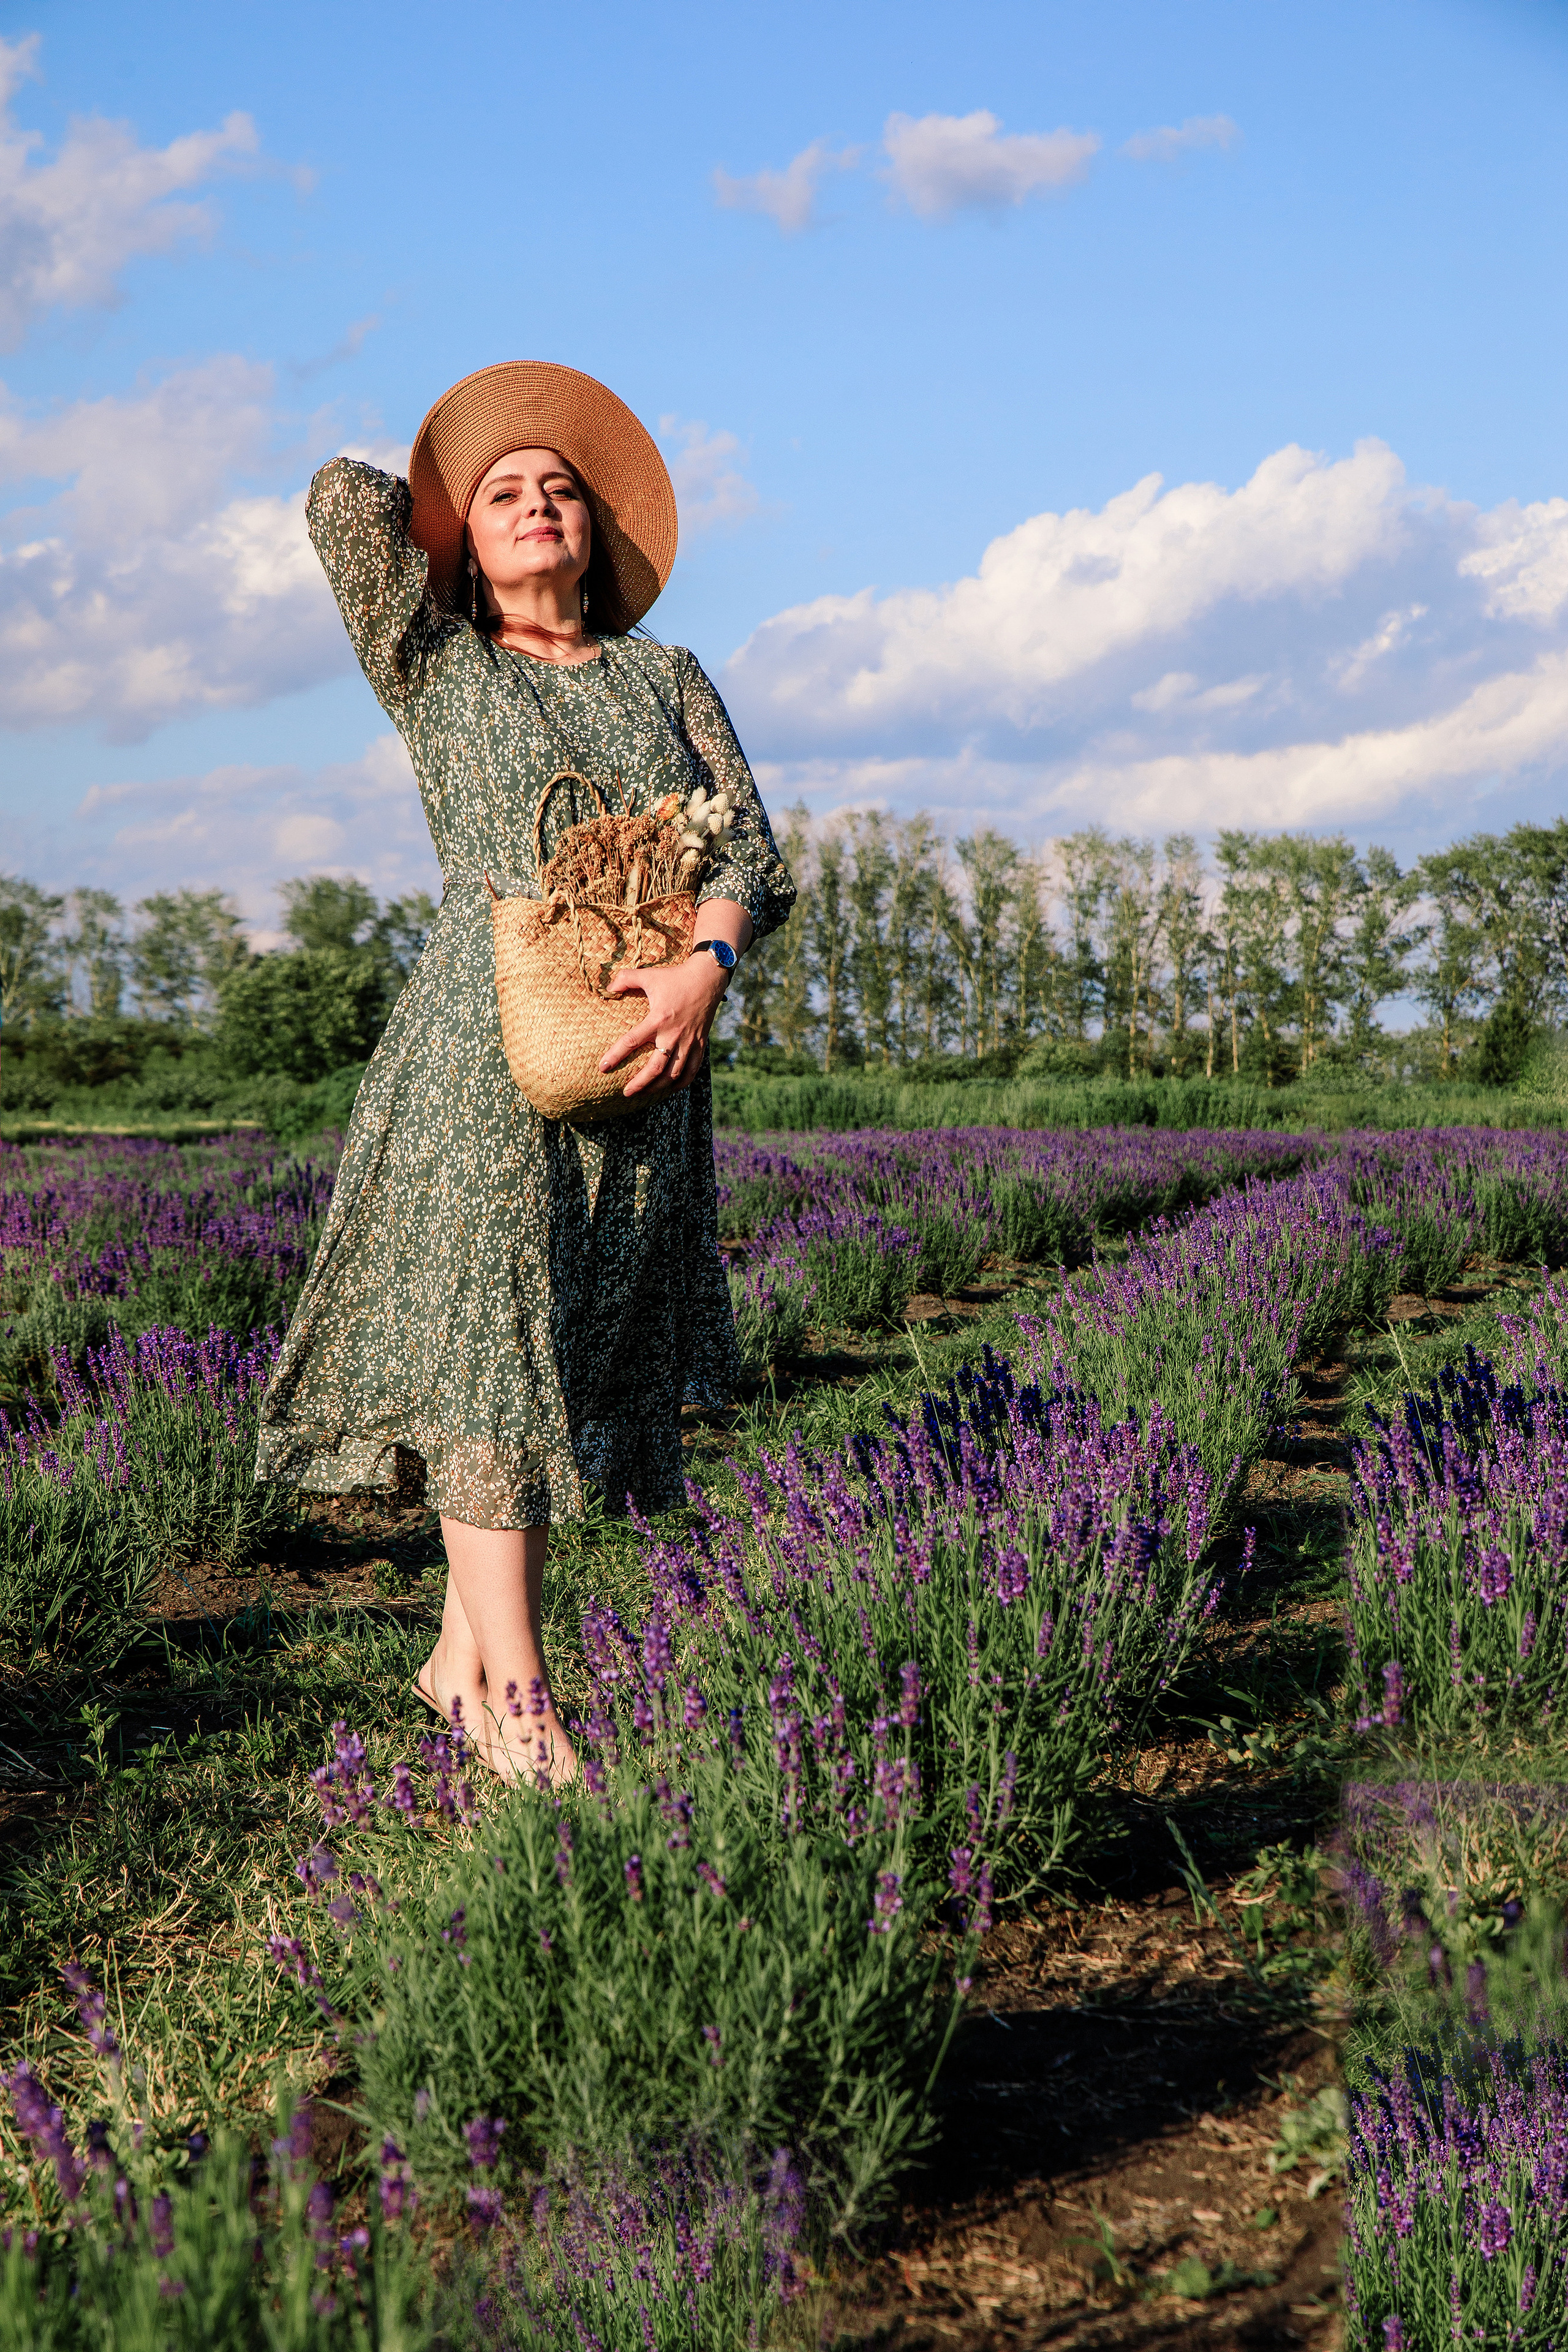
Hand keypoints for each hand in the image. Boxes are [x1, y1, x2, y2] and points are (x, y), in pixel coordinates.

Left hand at [598, 953, 729, 1100]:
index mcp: (658, 1019)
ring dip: (658, 1087)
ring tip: (645, 1093)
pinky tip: (671, 1088)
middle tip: (626, 1092)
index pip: (632, 1041)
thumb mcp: (649, 974)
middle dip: (639, 1083)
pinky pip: (692, 1070)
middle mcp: (673, 1034)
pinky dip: (681, 1082)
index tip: (603, 1068)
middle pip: (655, 1068)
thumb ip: (626, 978)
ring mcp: (689, 1041)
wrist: (708, 978)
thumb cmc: (676, 977)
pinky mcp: (700, 1044)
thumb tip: (608, 988)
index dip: (615, 1056)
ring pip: (673, 1073)